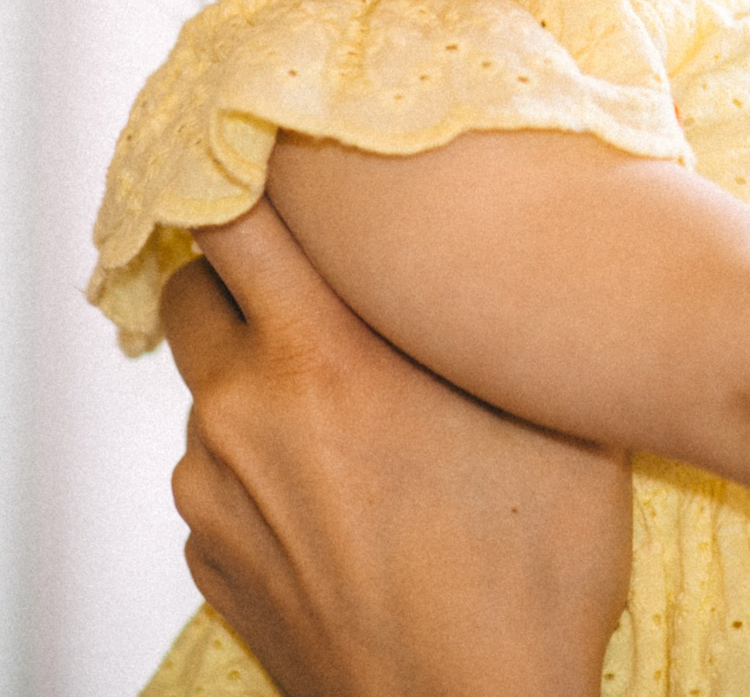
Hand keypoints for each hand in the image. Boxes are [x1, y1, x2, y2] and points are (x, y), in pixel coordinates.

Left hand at [164, 203, 629, 696]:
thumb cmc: (528, 587)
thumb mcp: (556, 425)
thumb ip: (505, 320)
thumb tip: (519, 250)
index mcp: (323, 361)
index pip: (232, 216)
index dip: (248, 174)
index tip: (279, 162)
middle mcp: (243, 417)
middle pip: (193, 289)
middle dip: (248, 274)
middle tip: (326, 291)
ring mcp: (214, 495)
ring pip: (210, 388)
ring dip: (262, 377)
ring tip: (359, 420)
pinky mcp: (209, 560)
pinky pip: (220, 472)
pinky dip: (264, 463)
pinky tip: (345, 498)